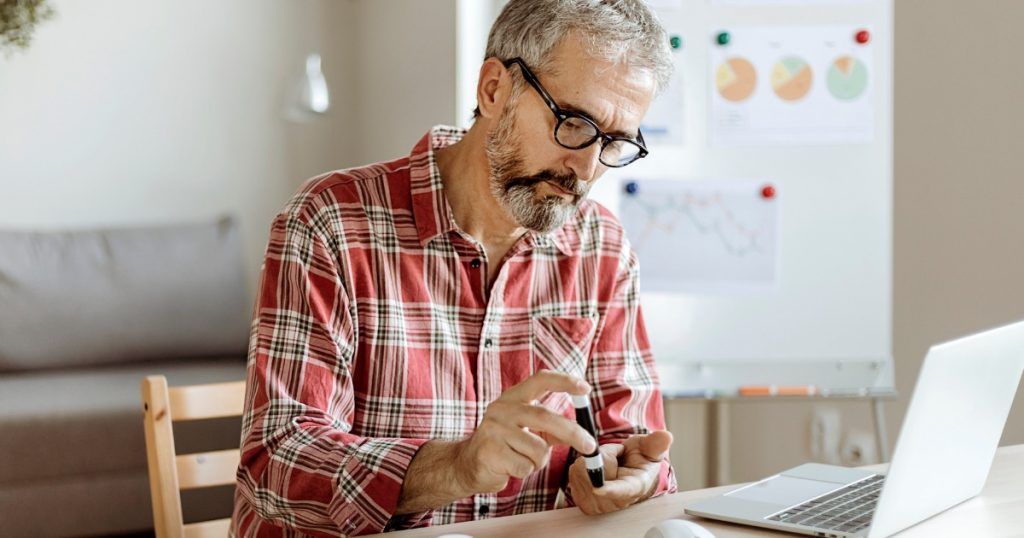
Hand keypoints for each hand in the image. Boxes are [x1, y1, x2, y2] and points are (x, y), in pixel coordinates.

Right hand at [455, 370, 597, 493]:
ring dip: (539, 461)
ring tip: (522, 459)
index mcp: (512, 398)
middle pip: (546, 417)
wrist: (467, 464)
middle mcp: (502, 408)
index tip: (585, 388)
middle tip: (590, 446)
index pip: (540, 380)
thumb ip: (551, 427)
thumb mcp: (526, 429)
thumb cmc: (503, 445)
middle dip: (573, 433)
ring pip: (539, 448)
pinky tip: (510, 467)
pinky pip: (526, 466)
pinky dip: (525, 471)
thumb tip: (582, 431)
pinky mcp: (490, 451)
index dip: (564, 381)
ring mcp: (494, 429)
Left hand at [568, 430, 672, 514]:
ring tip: (605, 465)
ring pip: (582, 472)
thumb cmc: (639, 460)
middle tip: (615, 457)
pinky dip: (581, 468)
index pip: (621, 492)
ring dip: (590, 462)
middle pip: (595, 475)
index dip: (609, 490)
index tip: (598, 487)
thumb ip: (655, 443)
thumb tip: (665, 436)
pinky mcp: (583, 501)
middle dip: (602, 457)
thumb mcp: (649, 448)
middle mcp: (617, 501)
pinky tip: (594, 473)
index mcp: (635, 488)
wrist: (628, 471)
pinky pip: (574, 476)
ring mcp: (599, 505)